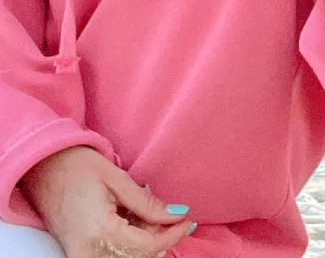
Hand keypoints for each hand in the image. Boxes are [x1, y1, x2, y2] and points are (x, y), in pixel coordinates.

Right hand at [20, 146, 194, 257]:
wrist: (44, 170)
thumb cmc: (80, 168)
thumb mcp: (119, 180)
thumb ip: (148, 204)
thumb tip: (178, 215)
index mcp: (99, 231)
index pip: (146, 247)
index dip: (172, 236)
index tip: (188, 222)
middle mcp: (86, 252)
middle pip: (137, 257)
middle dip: (157, 238)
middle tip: (162, 211)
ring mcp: (79, 256)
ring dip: (142, 242)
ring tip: (141, 212)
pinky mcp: (76, 255)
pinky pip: (110, 257)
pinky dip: (128, 243)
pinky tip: (129, 221)